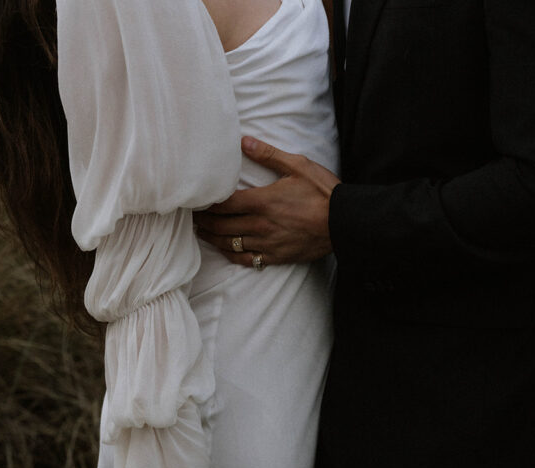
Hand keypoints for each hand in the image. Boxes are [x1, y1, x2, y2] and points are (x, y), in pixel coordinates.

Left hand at [194, 136, 339, 265]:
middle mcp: (260, 224)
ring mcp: (267, 243)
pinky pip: (247, 259)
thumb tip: (244, 141)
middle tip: (191, 217)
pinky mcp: (275, 256)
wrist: (343, 223)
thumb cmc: (322, 192)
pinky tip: (225, 249)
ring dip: (212, 238)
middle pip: (221, 225)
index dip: (206, 203)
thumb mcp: (297, 166)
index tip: (194, 199)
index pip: (224, 203)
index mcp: (262, 201)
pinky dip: (232, 254)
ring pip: (230, 244)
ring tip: (201, 232)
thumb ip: (268, 155)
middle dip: (203, 221)